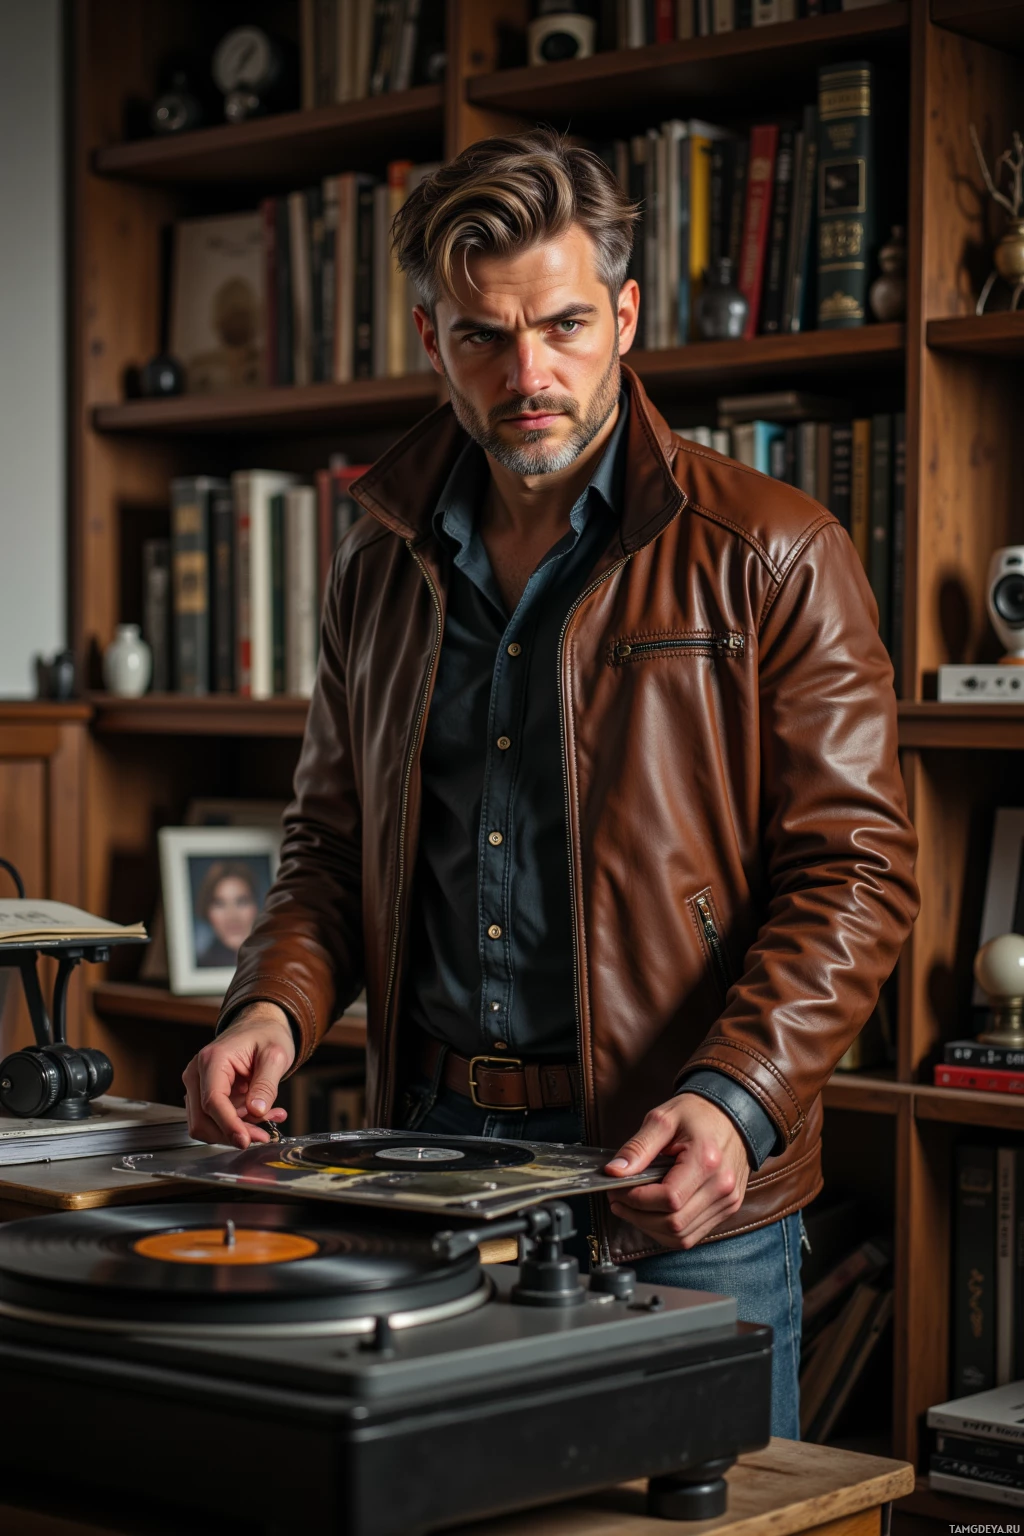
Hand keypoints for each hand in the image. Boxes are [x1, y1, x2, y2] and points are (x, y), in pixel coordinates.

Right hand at [182, 1003, 294, 1148]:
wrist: (260, 1026)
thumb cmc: (266, 1035)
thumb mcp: (275, 1055)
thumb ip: (266, 1084)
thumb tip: (256, 1111)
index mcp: (212, 1059)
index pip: (212, 1101)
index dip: (228, 1125)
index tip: (245, 1140)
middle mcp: (197, 1074)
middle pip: (203, 1120)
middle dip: (233, 1133)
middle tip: (265, 1135)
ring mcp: (198, 1086)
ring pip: (207, 1124)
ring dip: (238, 1129)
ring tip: (270, 1118)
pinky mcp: (205, 1095)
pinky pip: (216, 1119)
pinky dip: (238, 1124)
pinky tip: (262, 1115)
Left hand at [604, 1093, 749, 1248]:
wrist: (735, 1114)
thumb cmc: (698, 1113)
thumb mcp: (663, 1119)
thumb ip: (638, 1147)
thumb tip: (613, 1172)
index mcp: (706, 1161)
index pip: (668, 1199)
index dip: (637, 1200)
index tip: (617, 1191)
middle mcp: (722, 1187)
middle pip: (674, 1223)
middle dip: (638, 1217)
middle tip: (618, 1201)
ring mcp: (727, 1201)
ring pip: (682, 1237)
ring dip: (650, 1228)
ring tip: (632, 1209)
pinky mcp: (727, 1208)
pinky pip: (693, 1234)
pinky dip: (668, 1231)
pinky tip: (653, 1214)